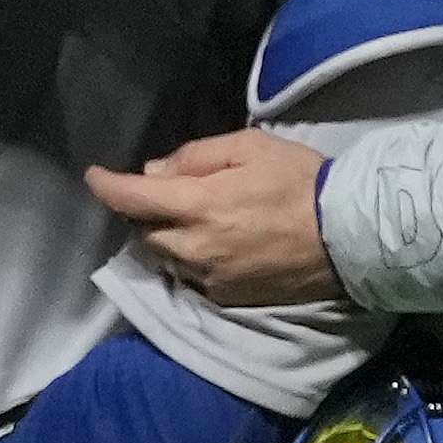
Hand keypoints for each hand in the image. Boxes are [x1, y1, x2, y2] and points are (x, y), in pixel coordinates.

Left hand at [88, 131, 337, 300]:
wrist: (347, 237)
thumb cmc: (300, 181)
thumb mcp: (249, 147)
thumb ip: (196, 156)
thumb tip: (156, 172)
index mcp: (197, 204)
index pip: (132, 198)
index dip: (106, 185)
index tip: (95, 176)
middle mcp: (194, 246)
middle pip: (144, 231)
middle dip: (143, 212)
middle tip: (162, 193)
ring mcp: (209, 276)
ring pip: (165, 257)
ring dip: (165, 236)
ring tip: (188, 220)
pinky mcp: (226, 296)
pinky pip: (191, 276)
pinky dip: (190, 259)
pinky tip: (213, 245)